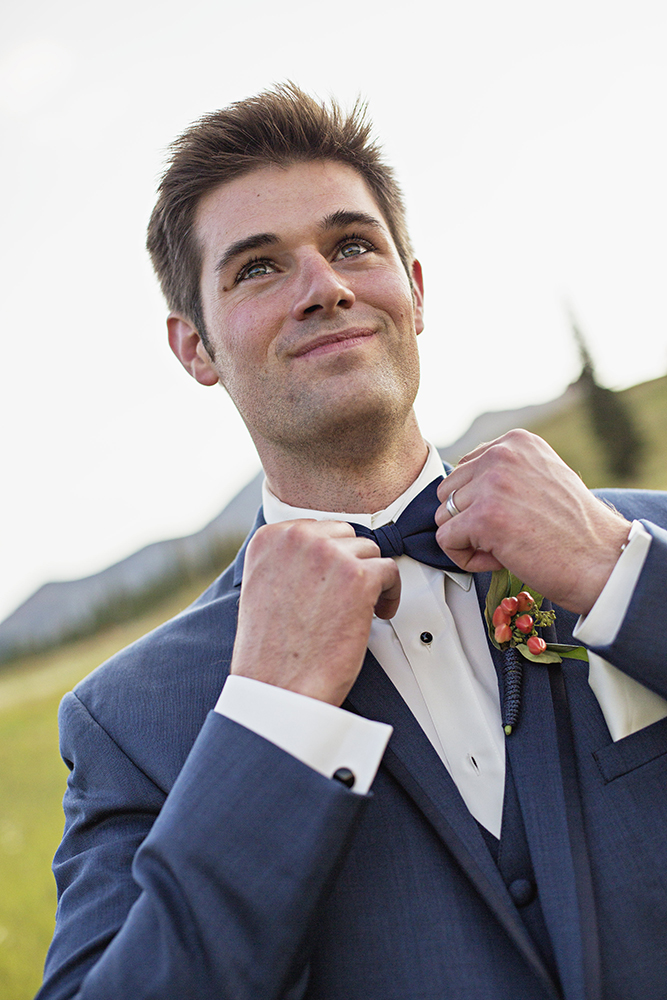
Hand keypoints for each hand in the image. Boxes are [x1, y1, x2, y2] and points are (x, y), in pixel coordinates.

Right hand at [231, 520, 400, 705]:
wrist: (277, 686)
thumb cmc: (271, 648)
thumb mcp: (264, 585)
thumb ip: (288, 558)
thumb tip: (325, 546)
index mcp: (270, 537)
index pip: (317, 527)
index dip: (332, 556)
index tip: (334, 580)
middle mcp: (297, 538)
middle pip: (346, 534)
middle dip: (351, 563)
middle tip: (349, 595)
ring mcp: (329, 554)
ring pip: (370, 550)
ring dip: (371, 578)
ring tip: (362, 607)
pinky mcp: (359, 577)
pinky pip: (390, 570)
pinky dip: (390, 593)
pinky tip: (377, 613)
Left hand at [434, 429, 630, 614]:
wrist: (601, 561)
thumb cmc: (575, 529)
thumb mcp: (542, 476)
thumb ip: (506, 470)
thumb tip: (463, 483)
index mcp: (516, 441)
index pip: (465, 470)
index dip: (481, 502)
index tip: (514, 516)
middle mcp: (502, 455)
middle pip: (449, 492)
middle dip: (470, 520)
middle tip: (509, 534)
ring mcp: (492, 485)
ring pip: (445, 517)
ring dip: (469, 540)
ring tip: (507, 546)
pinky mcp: (484, 518)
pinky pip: (446, 541)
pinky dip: (465, 558)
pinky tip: (498, 559)